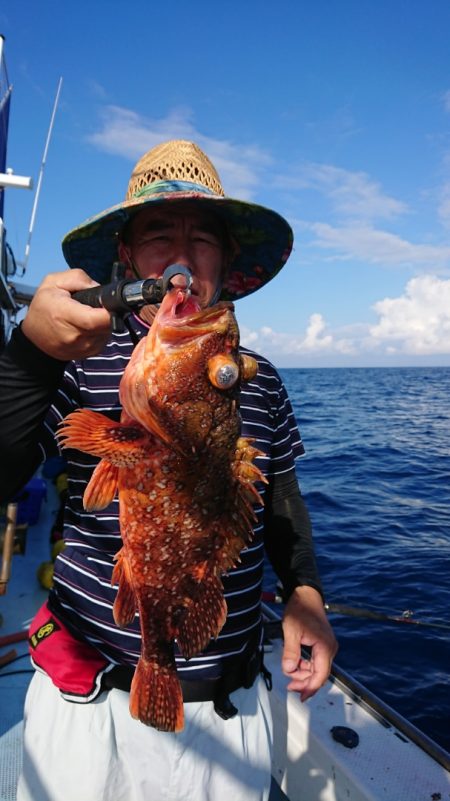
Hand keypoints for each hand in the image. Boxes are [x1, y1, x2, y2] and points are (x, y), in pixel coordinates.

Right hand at [22, 269, 111, 359]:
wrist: (34, 334)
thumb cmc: (43, 306)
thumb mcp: (54, 281)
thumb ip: (79, 279)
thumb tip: (99, 287)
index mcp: (64, 315)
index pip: (96, 319)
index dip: (108, 310)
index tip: (109, 303)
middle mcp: (73, 336)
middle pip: (106, 326)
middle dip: (106, 314)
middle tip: (94, 307)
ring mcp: (80, 348)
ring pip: (107, 334)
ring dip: (103, 324)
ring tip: (87, 316)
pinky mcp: (86, 355)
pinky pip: (102, 341)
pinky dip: (99, 333)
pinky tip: (87, 327)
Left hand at [281, 585, 337, 701]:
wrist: (306, 595)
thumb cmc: (300, 609)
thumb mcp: (291, 630)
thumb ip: (290, 651)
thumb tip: (288, 669)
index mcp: (325, 646)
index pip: (320, 674)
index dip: (310, 688)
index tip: (301, 696)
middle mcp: (330, 648)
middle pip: (320, 674)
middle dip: (305, 682)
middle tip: (289, 685)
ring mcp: (328, 646)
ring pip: (318, 669)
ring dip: (304, 674)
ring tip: (290, 673)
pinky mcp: (323, 644)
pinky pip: (316, 661)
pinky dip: (306, 666)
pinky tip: (295, 666)